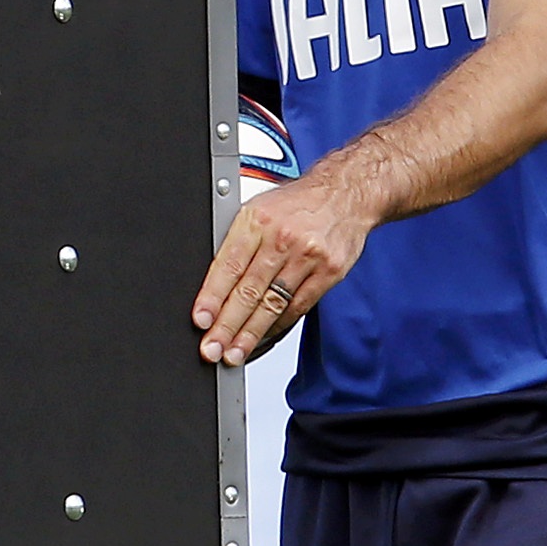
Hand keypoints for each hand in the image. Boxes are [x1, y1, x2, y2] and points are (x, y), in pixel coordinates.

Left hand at [192, 168, 374, 366]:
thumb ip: (236, 243)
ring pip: (272, 304)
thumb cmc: (296, 203)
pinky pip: (298, 307)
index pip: (228, 266)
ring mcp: (307, 256)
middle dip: (227, 325)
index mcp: (256, 221)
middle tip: (212, 349)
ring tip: (234, 353)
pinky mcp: (329, 272)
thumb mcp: (257, 209)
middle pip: (249, 291)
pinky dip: (277, 326)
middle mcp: (281, 238)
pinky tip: (262, 338)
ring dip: (251, 333)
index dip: (212, 297)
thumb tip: (211, 284)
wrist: (345, 193)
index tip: (201, 320)